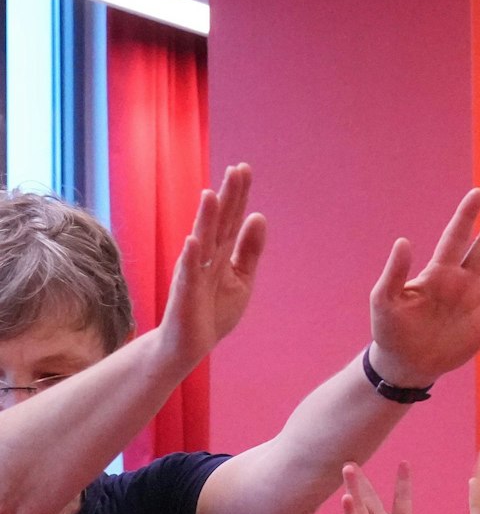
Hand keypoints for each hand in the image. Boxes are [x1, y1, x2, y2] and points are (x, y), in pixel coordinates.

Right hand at [158, 164, 266, 365]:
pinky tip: (193, 240)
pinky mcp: (185, 294)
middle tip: (236, 170)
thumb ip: (250, 249)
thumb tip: (259, 216)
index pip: (231, 218)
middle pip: (218, 222)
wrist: (189, 344)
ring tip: (211, 194)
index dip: (238, 195)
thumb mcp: (241, 277)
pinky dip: (191, 257)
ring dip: (205, 219)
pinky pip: (189, 274)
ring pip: (202, 242)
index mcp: (220, 252)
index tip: (245, 168)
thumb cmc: (213, 309)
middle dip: (227, 198)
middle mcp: (204, 256)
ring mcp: (193, 273)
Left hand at [368, 189, 479, 387]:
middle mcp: (462, 281)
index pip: (456, 238)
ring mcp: (478, 301)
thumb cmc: (390, 330)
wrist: (405, 363)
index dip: (467, 216)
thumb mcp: (385, 300)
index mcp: (439, 273)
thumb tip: (403, 241)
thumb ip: (395, 272)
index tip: (479, 194)